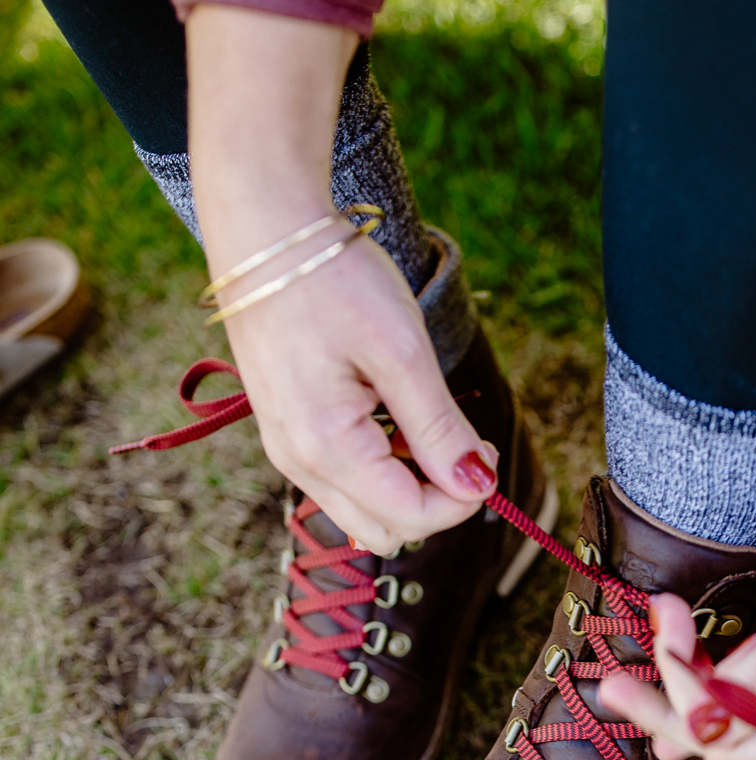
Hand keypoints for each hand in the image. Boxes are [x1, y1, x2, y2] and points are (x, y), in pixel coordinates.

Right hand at [215, 236, 492, 553]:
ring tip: (425, 418)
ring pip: (365, 509)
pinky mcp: (290, 431)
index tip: (485, 447)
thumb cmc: (335, 283)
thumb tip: (478, 485)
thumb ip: (439, 429)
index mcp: (324, 448)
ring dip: (409, 483)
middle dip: (436, 500)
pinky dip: (382, 465)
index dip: (462, 497)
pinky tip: (394, 413)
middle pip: (387, 529)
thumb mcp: (403, 354)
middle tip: (461, 440)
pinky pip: (345, 478)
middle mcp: (297, 462)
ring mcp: (288, 449)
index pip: (411, 518)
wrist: (266, 231)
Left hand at [601, 500, 755, 759]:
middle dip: (674, 696)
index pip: (732, 747)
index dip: (679, 706)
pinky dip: (729, 665)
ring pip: (742, 714)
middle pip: (731, 739)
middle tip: (615, 669)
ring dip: (698, 673)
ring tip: (669, 619)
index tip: (650, 646)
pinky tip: (706, 639)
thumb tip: (700, 718)